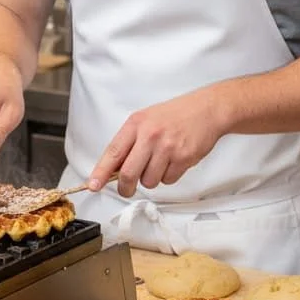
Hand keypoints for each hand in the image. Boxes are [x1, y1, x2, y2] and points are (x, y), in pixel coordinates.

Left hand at [88, 86, 229, 196]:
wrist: (206, 110)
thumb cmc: (175, 115)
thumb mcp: (146, 120)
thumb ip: (130, 142)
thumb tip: (114, 168)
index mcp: (136, 124)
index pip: (113, 152)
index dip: (101, 172)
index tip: (93, 184)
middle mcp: (150, 135)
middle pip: (129, 174)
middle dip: (125, 187)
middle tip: (126, 189)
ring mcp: (167, 148)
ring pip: (149, 181)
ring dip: (152, 179)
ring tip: (159, 162)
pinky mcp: (183, 158)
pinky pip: (168, 180)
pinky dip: (168, 176)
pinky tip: (173, 161)